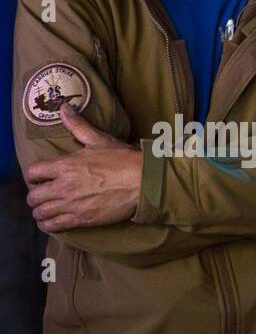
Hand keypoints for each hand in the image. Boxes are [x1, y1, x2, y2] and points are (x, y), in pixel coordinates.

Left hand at [24, 104, 142, 232]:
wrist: (144, 183)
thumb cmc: (124, 160)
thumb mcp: (99, 140)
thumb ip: (78, 126)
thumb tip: (64, 108)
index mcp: (65, 165)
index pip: (33, 172)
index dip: (33, 176)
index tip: (38, 178)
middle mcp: (64, 186)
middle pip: (34, 196)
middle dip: (35, 196)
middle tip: (41, 196)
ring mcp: (72, 204)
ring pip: (42, 212)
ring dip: (40, 212)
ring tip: (44, 211)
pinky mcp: (83, 219)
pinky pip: (56, 226)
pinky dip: (50, 225)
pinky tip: (51, 223)